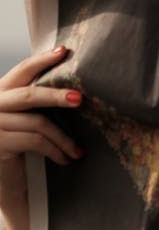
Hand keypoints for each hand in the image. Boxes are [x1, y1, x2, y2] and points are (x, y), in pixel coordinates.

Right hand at [0, 47, 83, 197]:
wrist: (1, 178)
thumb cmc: (15, 144)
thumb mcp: (21, 116)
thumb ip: (33, 99)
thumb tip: (72, 87)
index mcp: (0, 91)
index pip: (22, 70)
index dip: (42, 60)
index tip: (63, 51)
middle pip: (29, 95)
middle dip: (56, 96)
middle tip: (79, 99)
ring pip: (37, 123)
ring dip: (63, 138)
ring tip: (78, 150)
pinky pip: (35, 142)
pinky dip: (55, 150)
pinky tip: (66, 158)